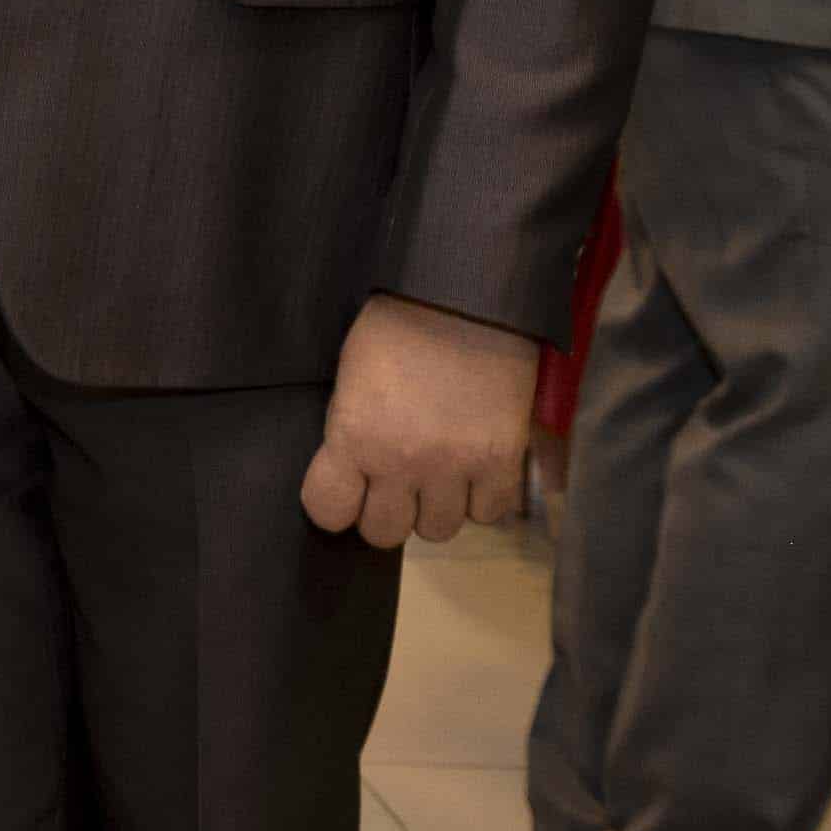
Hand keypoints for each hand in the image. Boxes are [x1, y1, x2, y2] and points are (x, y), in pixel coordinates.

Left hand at [302, 292, 540, 547]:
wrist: (463, 298)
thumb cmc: (394, 327)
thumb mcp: (350, 378)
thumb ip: (350, 431)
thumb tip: (351, 470)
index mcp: (354, 437)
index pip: (328, 511)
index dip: (334, 504)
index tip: (344, 490)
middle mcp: (401, 463)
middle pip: (384, 532)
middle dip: (384, 511)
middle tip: (393, 482)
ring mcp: (455, 467)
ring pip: (438, 531)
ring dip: (434, 507)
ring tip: (436, 474)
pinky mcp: (502, 462)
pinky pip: (488, 514)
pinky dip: (480, 499)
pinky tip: (473, 471)